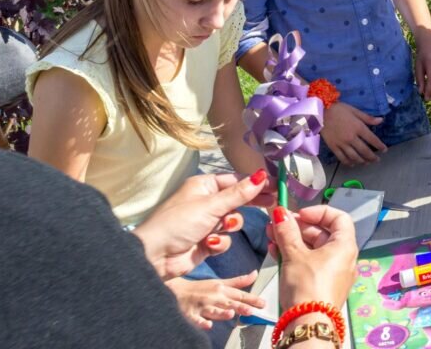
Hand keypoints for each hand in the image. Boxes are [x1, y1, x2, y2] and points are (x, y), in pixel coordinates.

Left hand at [132, 170, 274, 279]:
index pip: (236, 180)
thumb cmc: (179, 223)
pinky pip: (224, 239)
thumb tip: (262, 175)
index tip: (275, 185)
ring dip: (229, 226)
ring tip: (222, 228)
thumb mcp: (211, 205)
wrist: (155, 256)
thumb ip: (239, 193)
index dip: (255, 183)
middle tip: (271, 203)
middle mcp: (205, 202)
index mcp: (203, 186)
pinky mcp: (206, 242)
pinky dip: (219, 243)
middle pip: (237, 200)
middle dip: (250, 203)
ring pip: (232, 222)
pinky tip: (209, 244)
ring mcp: (206, 223)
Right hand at [166, 273, 264, 330]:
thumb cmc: (201, 289)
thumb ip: (238, 281)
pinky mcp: (190, 314)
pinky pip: (196, 320)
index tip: (263, 304)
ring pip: (213, 311)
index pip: (239, 295)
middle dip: (240, 306)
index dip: (252, 299)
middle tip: (251, 310)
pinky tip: (207, 325)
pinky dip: (201, 322)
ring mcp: (202, 306)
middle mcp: (213, 297)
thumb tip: (255, 274)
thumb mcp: (220, 283)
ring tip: (230, 313)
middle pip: (229, 303)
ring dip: (221, 312)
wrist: (176, 291)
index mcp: (221, 290)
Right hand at [267, 205, 358, 308]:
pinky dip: (295, 256)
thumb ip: (287, 231)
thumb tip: (280, 212)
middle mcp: (344, 258)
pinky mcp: (322, 285)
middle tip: (277, 224)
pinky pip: (310, 263)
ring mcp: (333, 273)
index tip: (299, 214)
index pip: (338, 217)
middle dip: (298, 227)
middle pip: (322, 233)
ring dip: (292, 240)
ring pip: (313, 248)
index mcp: (345, 246)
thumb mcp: (294, 255)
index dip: (318, 212)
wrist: (308, 324)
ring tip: (271, 237)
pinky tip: (276, 252)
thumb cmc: (307, 286)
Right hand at [321, 101, 386, 164]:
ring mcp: (342, 144)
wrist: (320, 112)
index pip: (372, 139)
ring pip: (354, 157)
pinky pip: (342, 158)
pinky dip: (349, 162)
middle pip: (365, 151)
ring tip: (367, 163)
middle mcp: (351, 138)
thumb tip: (381, 120)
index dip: (380, 146)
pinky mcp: (333, 147)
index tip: (385, 150)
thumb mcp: (355, 111)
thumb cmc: (339, 109)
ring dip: (362, 161)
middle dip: (373, 157)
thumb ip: (368, 118)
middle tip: (377, 160)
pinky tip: (353, 164)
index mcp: (358, 127)